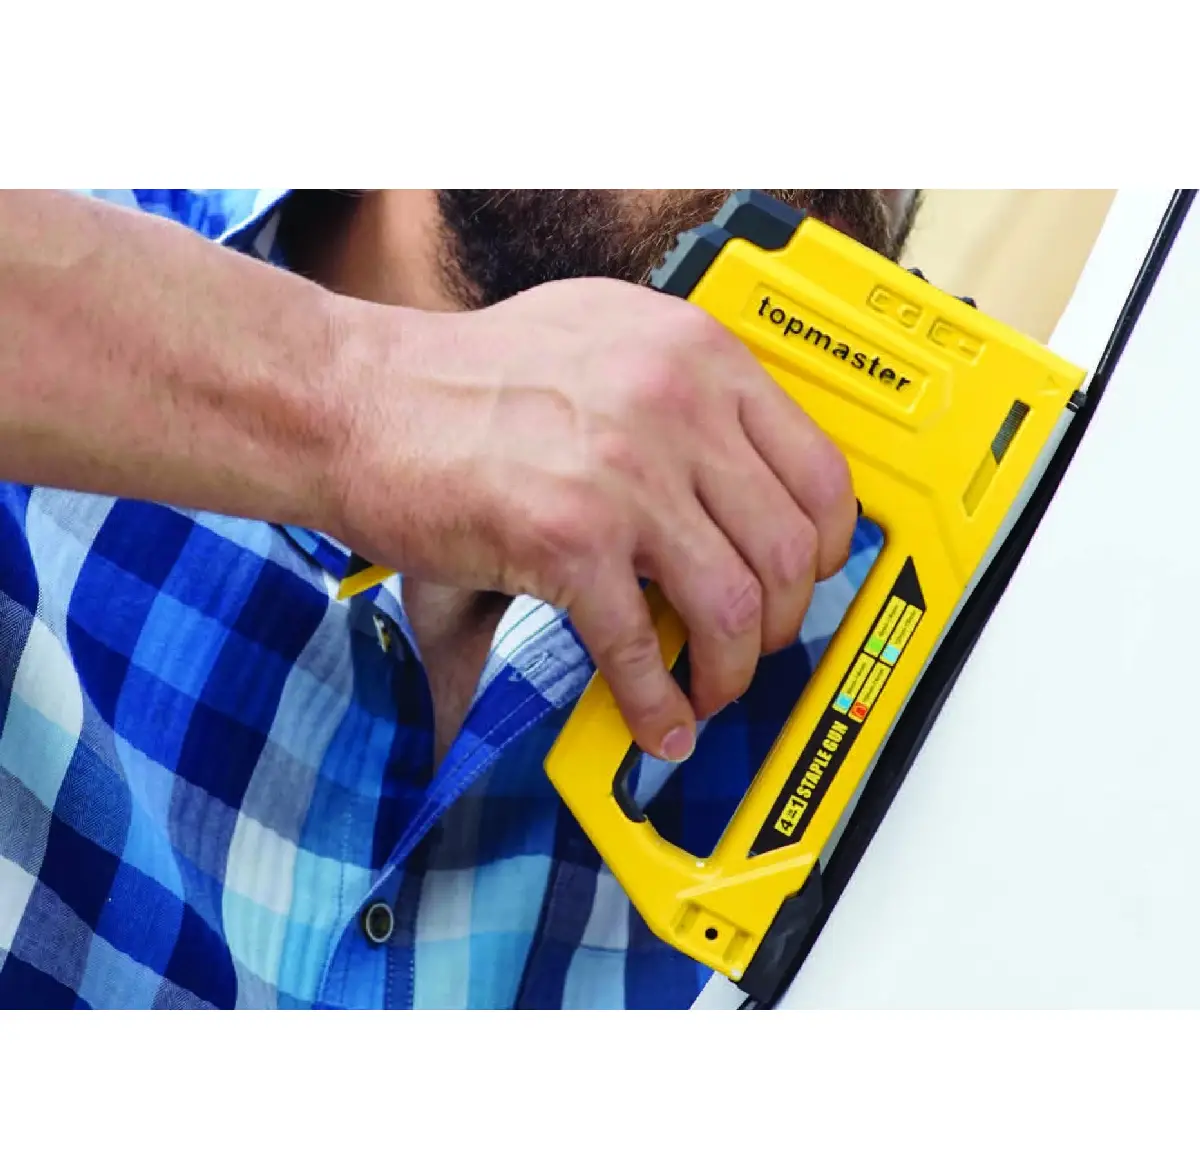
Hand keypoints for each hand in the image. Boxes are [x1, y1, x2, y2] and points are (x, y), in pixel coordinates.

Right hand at [329, 277, 856, 761]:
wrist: (362, 402)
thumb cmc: (468, 378)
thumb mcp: (600, 340)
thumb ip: (680, 393)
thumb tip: (737, 476)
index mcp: (693, 356)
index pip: (820, 469)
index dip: (828, 548)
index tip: (809, 578)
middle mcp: (673, 406)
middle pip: (791, 550)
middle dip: (784, 623)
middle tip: (753, 645)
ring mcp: (624, 475)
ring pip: (736, 607)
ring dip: (731, 673)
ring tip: (707, 690)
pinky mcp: (567, 540)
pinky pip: (641, 647)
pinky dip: (658, 704)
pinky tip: (658, 723)